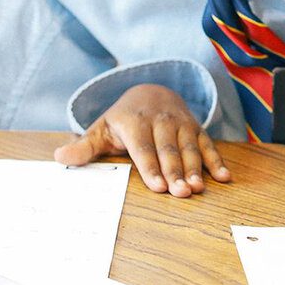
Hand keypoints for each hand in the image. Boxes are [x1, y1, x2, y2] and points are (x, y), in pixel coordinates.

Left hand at [54, 84, 230, 197]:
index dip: (151, 168)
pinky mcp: (196, 128)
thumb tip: (60, 158)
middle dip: (176, 172)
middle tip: (181, 193)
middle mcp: (161, 120)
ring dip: (196, 168)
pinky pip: (208, 144)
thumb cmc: (123, 119)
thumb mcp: (101, 128)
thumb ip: (84, 146)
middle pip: (168, 150)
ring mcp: (181, 124)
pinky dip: (217, 160)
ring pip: (189, 148)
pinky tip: (224, 177)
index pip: (143, 148)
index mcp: (135, 121)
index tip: (158, 187)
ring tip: (199, 188)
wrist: (151, 91)